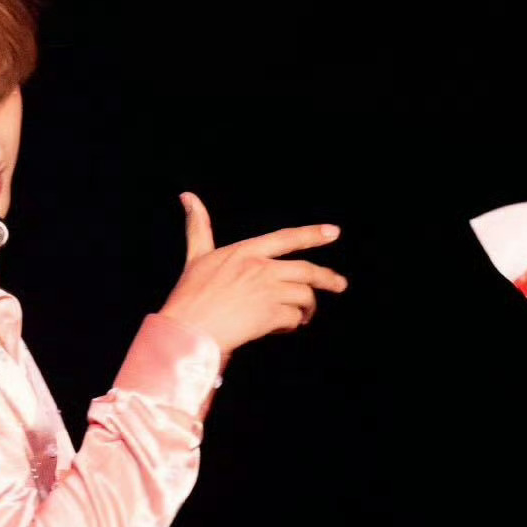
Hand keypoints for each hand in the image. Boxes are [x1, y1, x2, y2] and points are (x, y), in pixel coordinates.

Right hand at [158, 192, 347, 357]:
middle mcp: (260, 268)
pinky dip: (291, 324)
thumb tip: (186, 196)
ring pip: (304, 296)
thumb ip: (198, 227)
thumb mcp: (196, 256)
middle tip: (339, 285)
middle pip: (307, 271)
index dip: (312, 234)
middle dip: (328, 279)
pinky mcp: (271, 315)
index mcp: (245, 251)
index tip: (333, 232)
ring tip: (300, 317)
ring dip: (306, 308)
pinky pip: (293, 318)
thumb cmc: (188, 296)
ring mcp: (267, 292)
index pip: (286, 238)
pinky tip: (281, 328)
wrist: (187, 331)